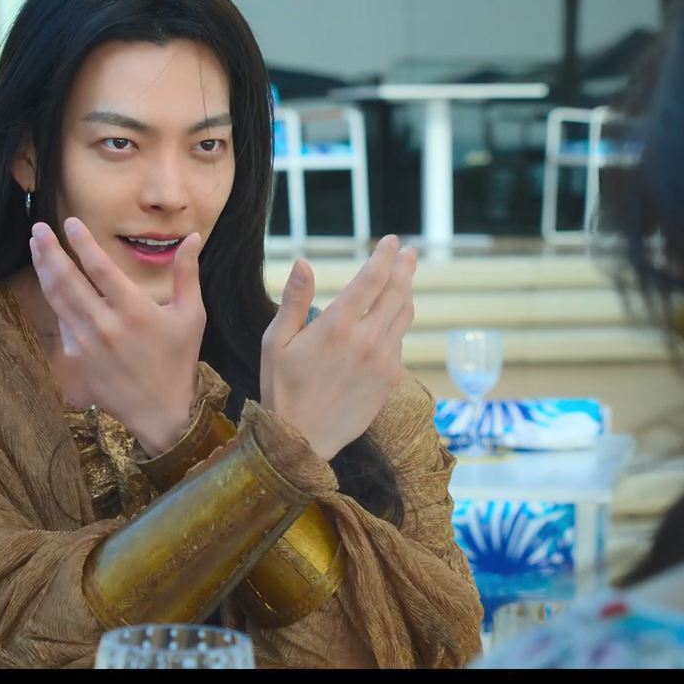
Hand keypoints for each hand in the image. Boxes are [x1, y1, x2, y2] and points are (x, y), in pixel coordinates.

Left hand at [29, 217, 205, 454]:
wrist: (159, 411)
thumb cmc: (178, 360)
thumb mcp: (191, 316)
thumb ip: (187, 274)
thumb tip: (192, 237)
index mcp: (134, 310)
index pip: (100, 268)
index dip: (82, 242)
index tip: (70, 222)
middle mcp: (105, 324)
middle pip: (68, 280)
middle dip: (50, 251)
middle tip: (38, 228)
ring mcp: (86, 343)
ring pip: (57, 299)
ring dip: (44, 270)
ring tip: (37, 248)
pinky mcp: (76, 358)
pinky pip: (62, 323)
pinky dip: (55, 300)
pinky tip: (50, 283)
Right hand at [261, 236, 417, 459]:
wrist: (299, 442)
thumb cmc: (281, 388)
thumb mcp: (275, 342)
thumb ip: (294, 300)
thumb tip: (303, 262)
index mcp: (336, 327)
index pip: (371, 280)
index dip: (385, 256)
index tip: (392, 242)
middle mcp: (366, 341)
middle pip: (397, 293)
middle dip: (405, 268)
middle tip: (409, 253)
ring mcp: (382, 362)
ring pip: (404, 317)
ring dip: (406, 293)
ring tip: (405, 280)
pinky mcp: (389, 380)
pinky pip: (400, 343)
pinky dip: (397, 325)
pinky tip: (390, 321)